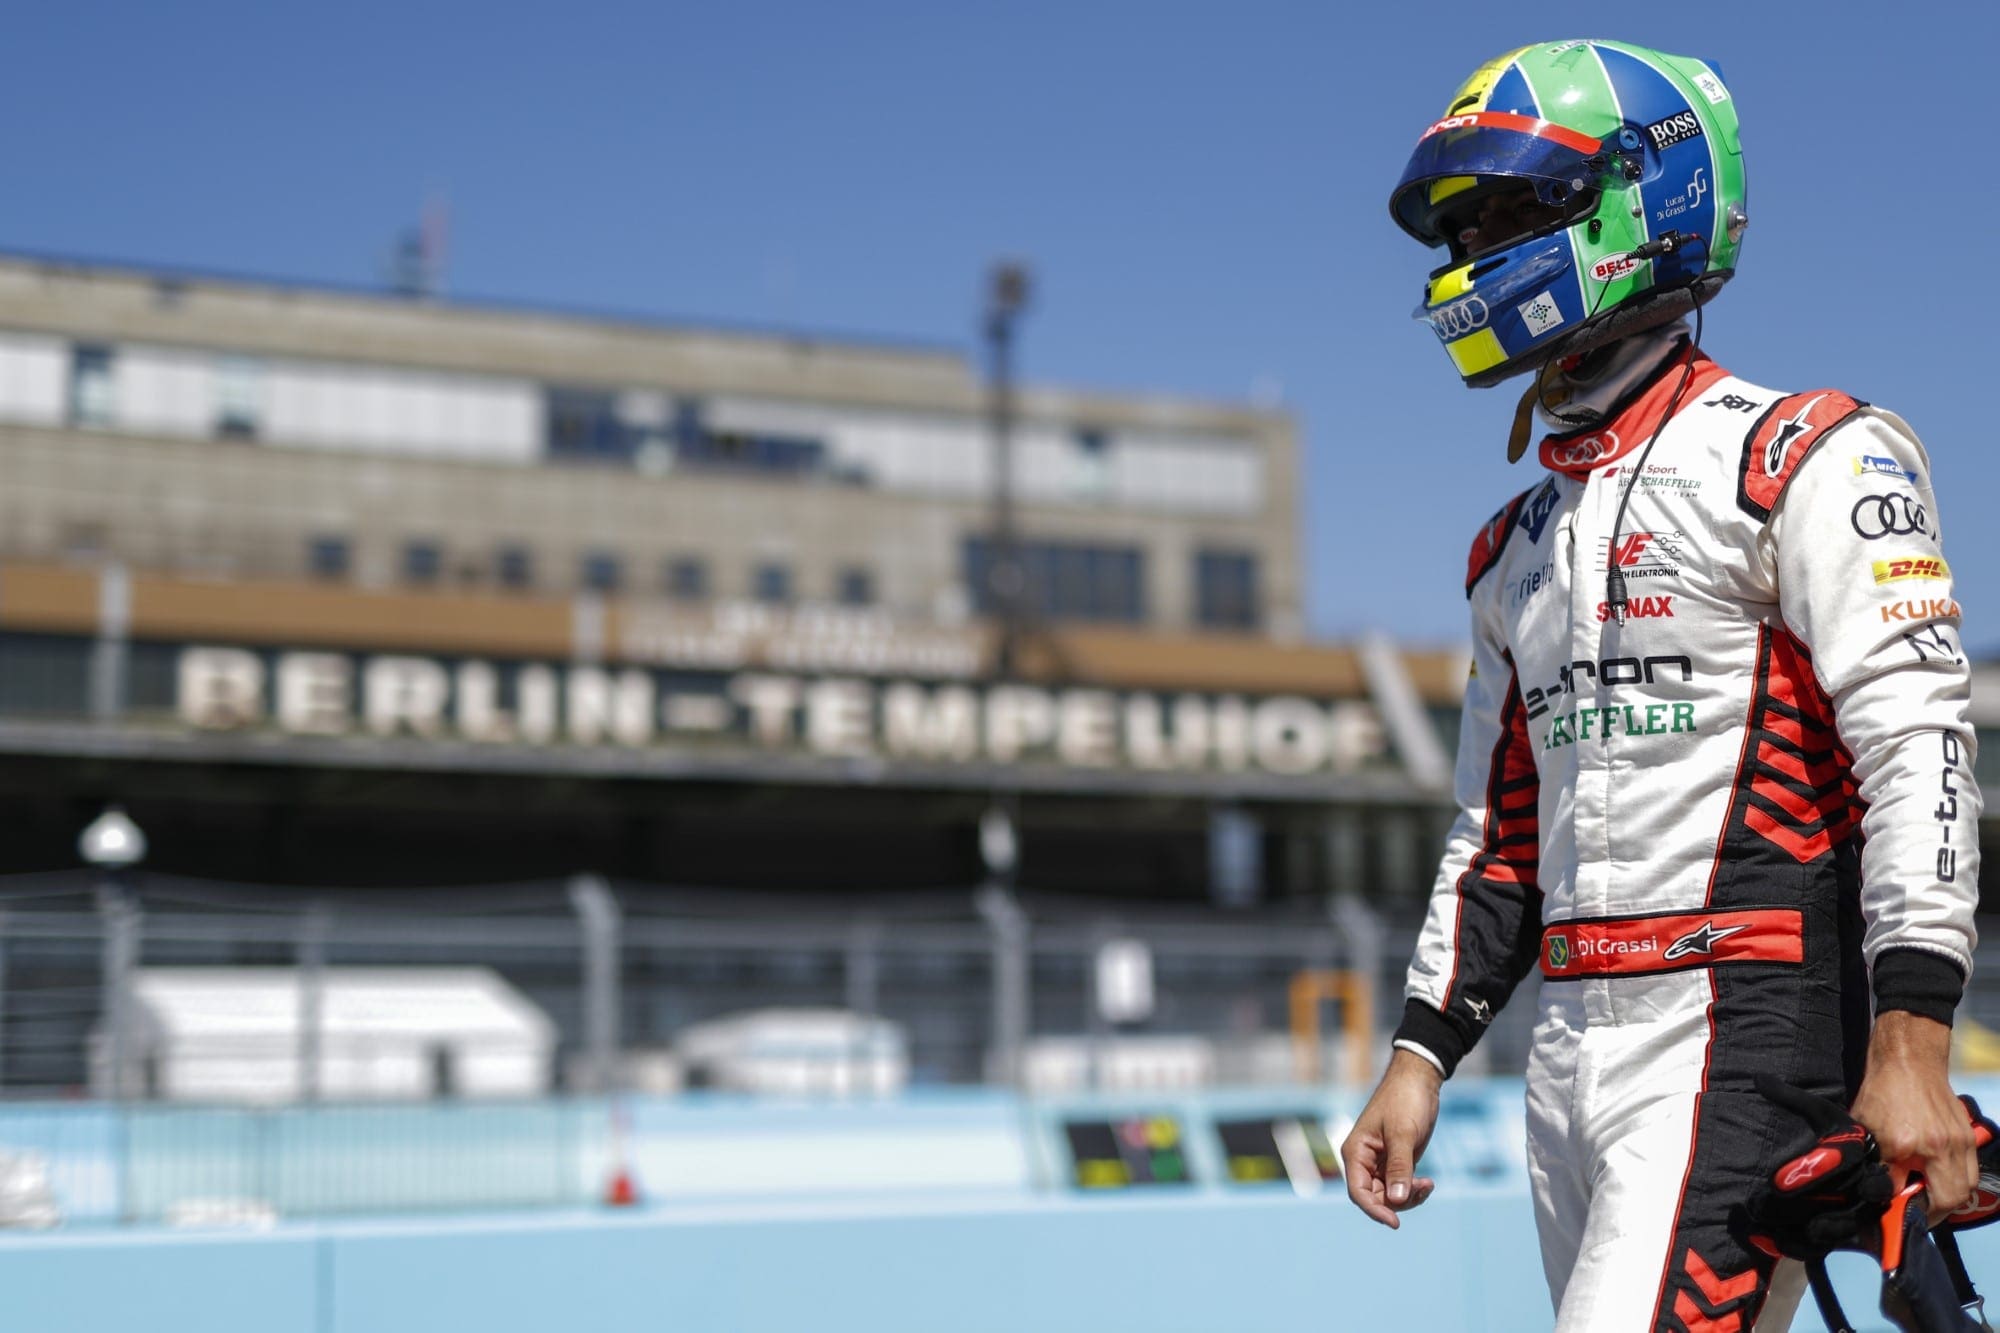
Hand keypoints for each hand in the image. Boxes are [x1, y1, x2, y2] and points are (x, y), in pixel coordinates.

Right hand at [1340, 1048, 1442, 1227]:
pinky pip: (1400, 1187)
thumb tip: (1397, 1200)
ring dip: (1408, 1197)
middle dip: (1398, 1201)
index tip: (1395, 1223)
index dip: (1374, 1210)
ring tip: (1428, 1184)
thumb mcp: (1403, 1134)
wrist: (1419, 1080)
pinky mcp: (1396, 1162)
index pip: (1358, 1192)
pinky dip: (1413, 1190)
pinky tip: (1428, 1183)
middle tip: (1423, 1187)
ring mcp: (1380, 1162)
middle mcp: (1364, 1160)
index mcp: (1356, 1152)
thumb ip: (1399, 1167)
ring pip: (1389, 1196)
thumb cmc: (1405, 1100)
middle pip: (1375, 1198)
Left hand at [1850, 1010, 1977, 1222]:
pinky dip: (1956, 1180)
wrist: (1909, 1059)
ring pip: (1966, 1185)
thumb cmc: (1883, 1091)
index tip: (1901, 1217)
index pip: (1927, 1195)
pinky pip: (1969, 1169)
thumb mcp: (1869, 1130)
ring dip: (1948, 1197)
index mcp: (1917, 1144)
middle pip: (1954, 1197)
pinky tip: (1936, 1178)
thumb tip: (1884, 1193)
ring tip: (1925, 1198)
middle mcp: (1947, 1145)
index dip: (1915, 1211)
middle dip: (1935, 1211)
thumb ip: (1878, 1164)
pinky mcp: (1968, 1134)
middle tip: (1916, 1212)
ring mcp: (1962, 1140)